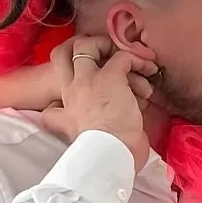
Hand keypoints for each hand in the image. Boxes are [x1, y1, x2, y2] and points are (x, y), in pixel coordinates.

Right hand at [40, 38, 150, 173]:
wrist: (110, 156)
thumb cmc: (101, 153)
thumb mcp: (75, 136)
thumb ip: (63, 123)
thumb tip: (52, 117)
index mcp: (65, 104)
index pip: (56, 74)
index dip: (71, 62)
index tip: (93, 66)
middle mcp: (72, 89)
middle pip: (66, 51)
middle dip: (89, 46)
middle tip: (112, 55)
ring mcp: (88, 80)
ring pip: (89, 46)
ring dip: (117, 53)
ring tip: (141, 70)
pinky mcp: (110, 78)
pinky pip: (123, 57)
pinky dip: (138, 61)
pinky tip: (150, 70)